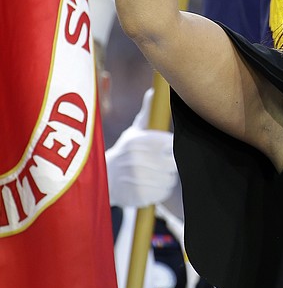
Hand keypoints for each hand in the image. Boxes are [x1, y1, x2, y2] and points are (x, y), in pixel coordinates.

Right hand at [105, 88, 178, 207]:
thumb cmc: (127, 152)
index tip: (165, 151)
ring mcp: (136, 179)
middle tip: (158, 164)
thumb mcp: (135, 131)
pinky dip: (160, 190)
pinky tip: (149, 185)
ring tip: (153, 174)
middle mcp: (136, 159)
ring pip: (170, 179)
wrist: (104, 179)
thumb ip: (149, 113)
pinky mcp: (137, 197)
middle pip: (173, 164)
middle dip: (169, 165)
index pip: (171, 145)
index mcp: (138, 141)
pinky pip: (162, 193)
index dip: (170, 150)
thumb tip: (154, 91)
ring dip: (166, 178)